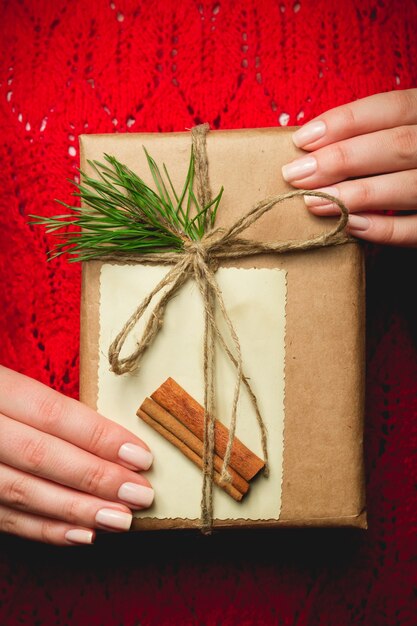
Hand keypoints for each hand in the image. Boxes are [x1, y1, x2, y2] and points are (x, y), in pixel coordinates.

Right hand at [0, 365, 153, 544]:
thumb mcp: (7, 382)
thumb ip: (45, 405)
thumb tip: (110, 439)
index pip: (53, 414)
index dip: (99, 437)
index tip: (141, 456)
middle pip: (42, 456)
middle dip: (96, 478)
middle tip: (141, 495)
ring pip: (23, 492)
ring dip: (76, 510)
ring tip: (120, 520)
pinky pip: (3, 519)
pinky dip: (44, 530)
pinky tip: (81, 535)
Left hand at [281, 89, 416, 245]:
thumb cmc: (413, 161)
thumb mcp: (406, 134)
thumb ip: (375, 136)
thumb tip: (312, 148)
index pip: (393, 107)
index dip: (346, 121)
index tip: (302, 139)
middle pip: (397, 146)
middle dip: (341, 159)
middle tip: (295, 175)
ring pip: (408, 185)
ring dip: (354, 194)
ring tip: (311, 202)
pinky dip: (383, 228)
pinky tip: (348, 225)